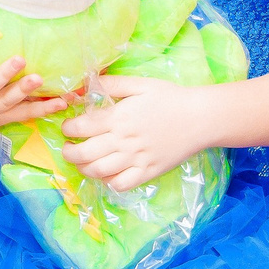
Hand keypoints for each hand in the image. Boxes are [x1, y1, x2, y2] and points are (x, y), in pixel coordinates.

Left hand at [59, 75, 213, 191]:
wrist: (200, 118)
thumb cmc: (170, 98)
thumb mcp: (140, 84)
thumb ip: (112, 84)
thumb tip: (86, 84)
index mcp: (119, 117)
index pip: (80, 127)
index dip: (68, 128)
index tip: (68, 127)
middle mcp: (124, 140)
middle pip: (84, 153)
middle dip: (68, 153)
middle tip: (68, 148)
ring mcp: (136, 159)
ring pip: (98, 171)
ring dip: (83, 168)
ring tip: (82, 162)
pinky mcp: (148, 173)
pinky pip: (120, 185)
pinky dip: (108, 182)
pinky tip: (107, 173)